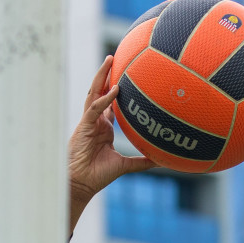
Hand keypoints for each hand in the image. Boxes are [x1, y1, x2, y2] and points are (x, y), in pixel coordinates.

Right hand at [68, 55, 155, 231]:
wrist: (82, 184)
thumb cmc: (98, 175)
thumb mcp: (125, 165)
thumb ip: (142, 161)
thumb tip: (161, 160)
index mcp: (103, 128)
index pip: (109, 103)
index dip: (116, 88)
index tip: (127, 76)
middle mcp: (95, 121)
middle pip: (100, 92)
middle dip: (106, 75)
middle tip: (115, 58)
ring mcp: (89, 122)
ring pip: (94, 93)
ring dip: (102, 77)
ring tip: (110, 60)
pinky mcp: (84, 127)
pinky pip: (94, 108)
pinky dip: (104, 99)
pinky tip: (115, 89)